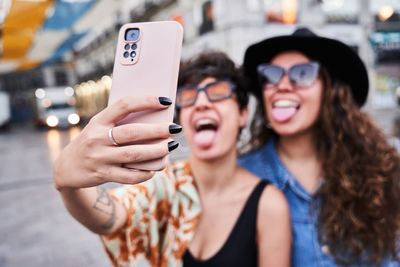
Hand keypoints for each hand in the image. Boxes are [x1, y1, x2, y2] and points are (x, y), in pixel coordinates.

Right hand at [54, 96, 179, 189]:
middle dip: (157, 130)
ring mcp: (99, 157)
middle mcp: (97, 138)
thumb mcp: (99, 127)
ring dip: (157, 151)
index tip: (166, 100)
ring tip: (171, 146)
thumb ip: (119, 122)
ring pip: (134, 154)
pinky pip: (129, 176)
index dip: (146, 101)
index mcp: (98, 121)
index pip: (124, 105)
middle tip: (175, 128)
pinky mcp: (103, 174)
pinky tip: (156, 168)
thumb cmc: (92, 142)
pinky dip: (145, 172)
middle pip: (132, 132)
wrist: (66, 168)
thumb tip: (155, 117)